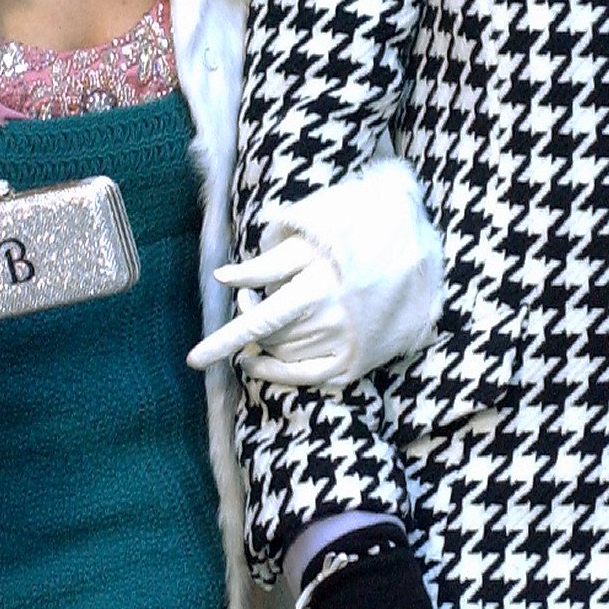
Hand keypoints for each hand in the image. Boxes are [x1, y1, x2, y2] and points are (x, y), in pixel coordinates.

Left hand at [187, 235, 359, 382]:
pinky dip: (279, 373)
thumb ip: (265, 262)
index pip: (258, 321)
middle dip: (250, 324)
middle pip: (269, 338)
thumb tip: (222, 277)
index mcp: (315, 288)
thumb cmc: (353, 231)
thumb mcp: (308, 238)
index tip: (194, 359)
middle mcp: (330, 321)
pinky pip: (308, 377)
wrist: (414, 245)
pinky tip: (262, 362)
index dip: (223, 340)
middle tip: (250, 299)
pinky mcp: (356, 360)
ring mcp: (346, 344)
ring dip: (264, 344)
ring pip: (285, 356)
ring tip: (267, 317)